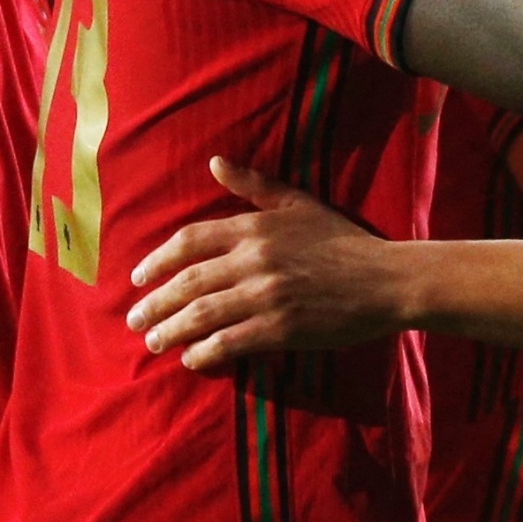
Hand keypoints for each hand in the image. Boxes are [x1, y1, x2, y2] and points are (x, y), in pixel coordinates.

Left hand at [126, 159, 414, 366]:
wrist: (387, 280)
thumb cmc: (344, 242)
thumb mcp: (299, 204)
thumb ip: (254, 186)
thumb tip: (214, 162)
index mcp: (255, 227)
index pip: (189, 241)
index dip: (156, 261)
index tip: (137, 278)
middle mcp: (254, 259)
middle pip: (187, 282)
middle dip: (154, 304)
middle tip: (135, 320)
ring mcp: (266, 295)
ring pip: (201, 314)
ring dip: (170, 331)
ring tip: (153, 343)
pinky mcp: (281, 328)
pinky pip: (228, 342)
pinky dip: (204, 352)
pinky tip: (192, 359)